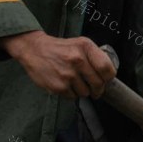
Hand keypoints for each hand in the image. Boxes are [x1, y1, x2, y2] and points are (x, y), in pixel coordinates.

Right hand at [0, 31, 115, 98]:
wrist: (34, 49)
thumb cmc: (61, 48)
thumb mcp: (80, 44)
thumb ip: (95, 57)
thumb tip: (109, 75)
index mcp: (86, 47)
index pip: (107, 69)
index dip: (108, 78)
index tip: (105, 80)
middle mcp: (78, 60)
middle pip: (98, 84)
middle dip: (97, 89)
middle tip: (94, 88)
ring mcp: (68, 74)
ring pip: (86, 93)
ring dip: (82, 90)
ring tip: (74, 81)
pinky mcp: (58, 86)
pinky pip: (73, 97)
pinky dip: (70, 93)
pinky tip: (65, 83)